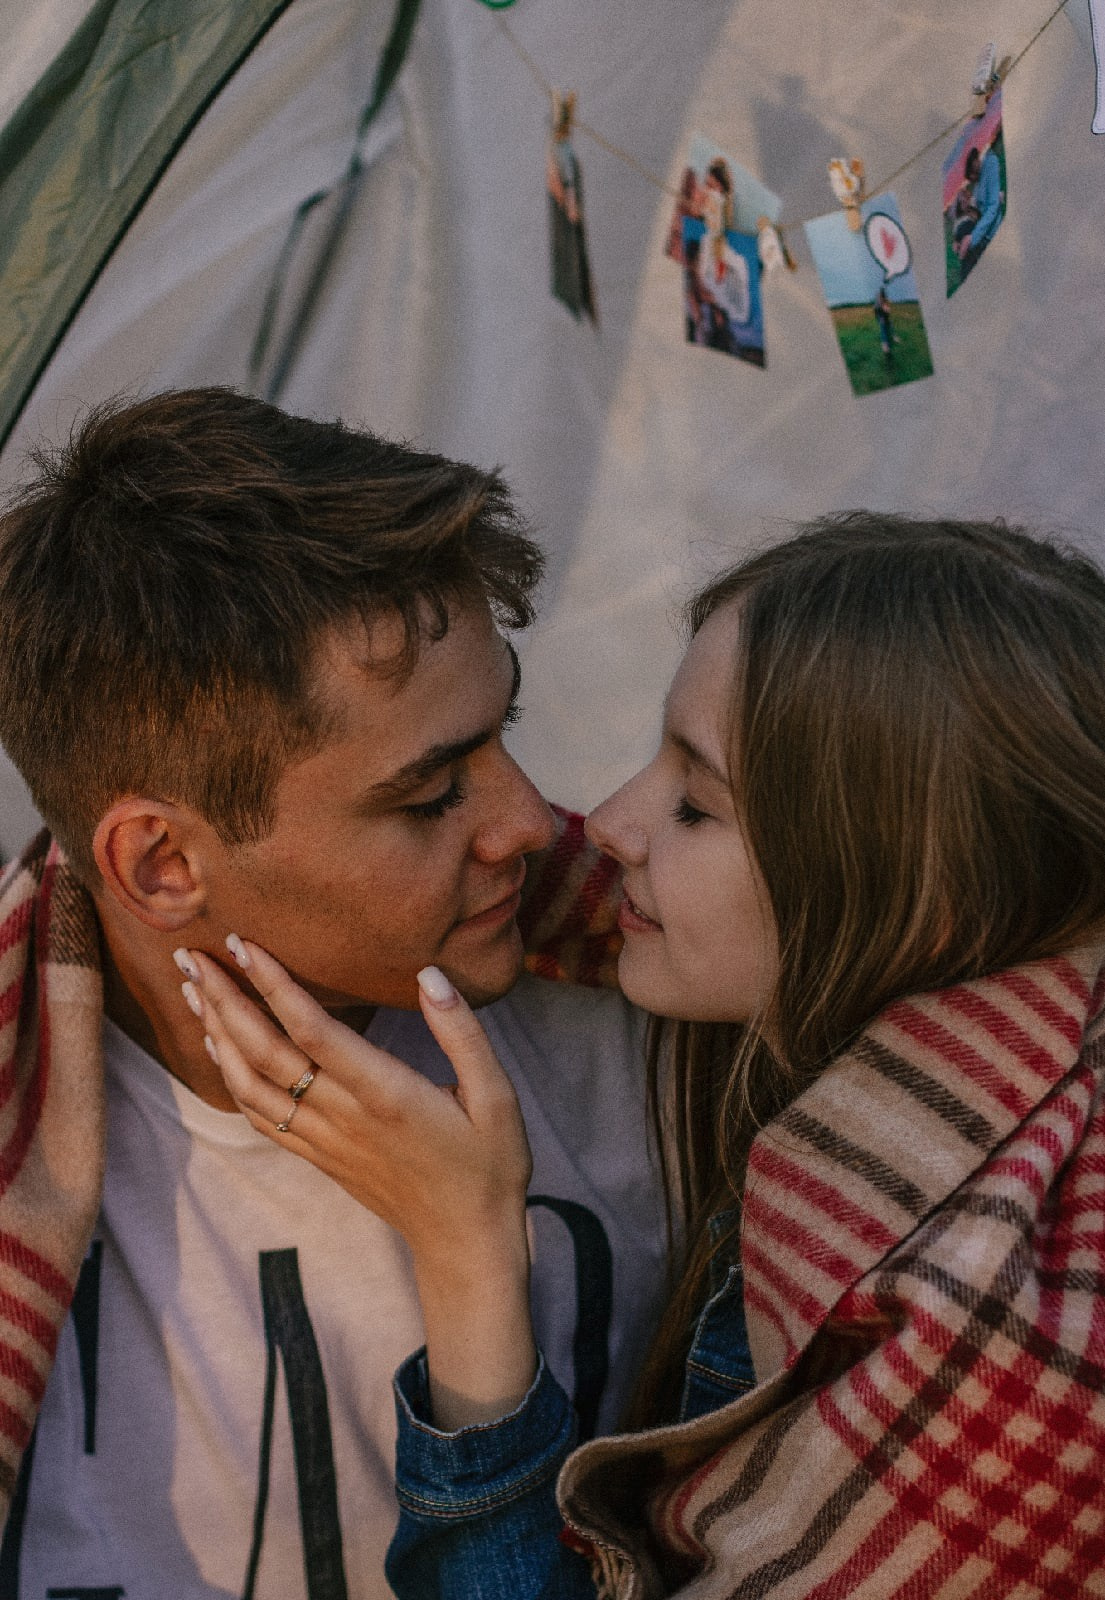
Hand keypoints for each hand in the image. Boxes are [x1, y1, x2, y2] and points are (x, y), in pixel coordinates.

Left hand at [178, 939, 537, 1425]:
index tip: (244, 943)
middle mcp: (344, 1116)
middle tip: (192, 956)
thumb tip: (429, 974)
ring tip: (193, 991)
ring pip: (251, 1085)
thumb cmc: (488, 1164)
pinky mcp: (318, 1156)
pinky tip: (218, 1048)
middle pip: (265, 1052)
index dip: (272, 983)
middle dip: (225, 999)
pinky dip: (230, 1078)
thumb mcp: (497, 1095)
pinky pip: (260, 1115)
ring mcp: (325, 1140)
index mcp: (385, 1093)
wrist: (465, 1241)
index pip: (312, 1029)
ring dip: (217, 1035)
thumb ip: (461, 1031)